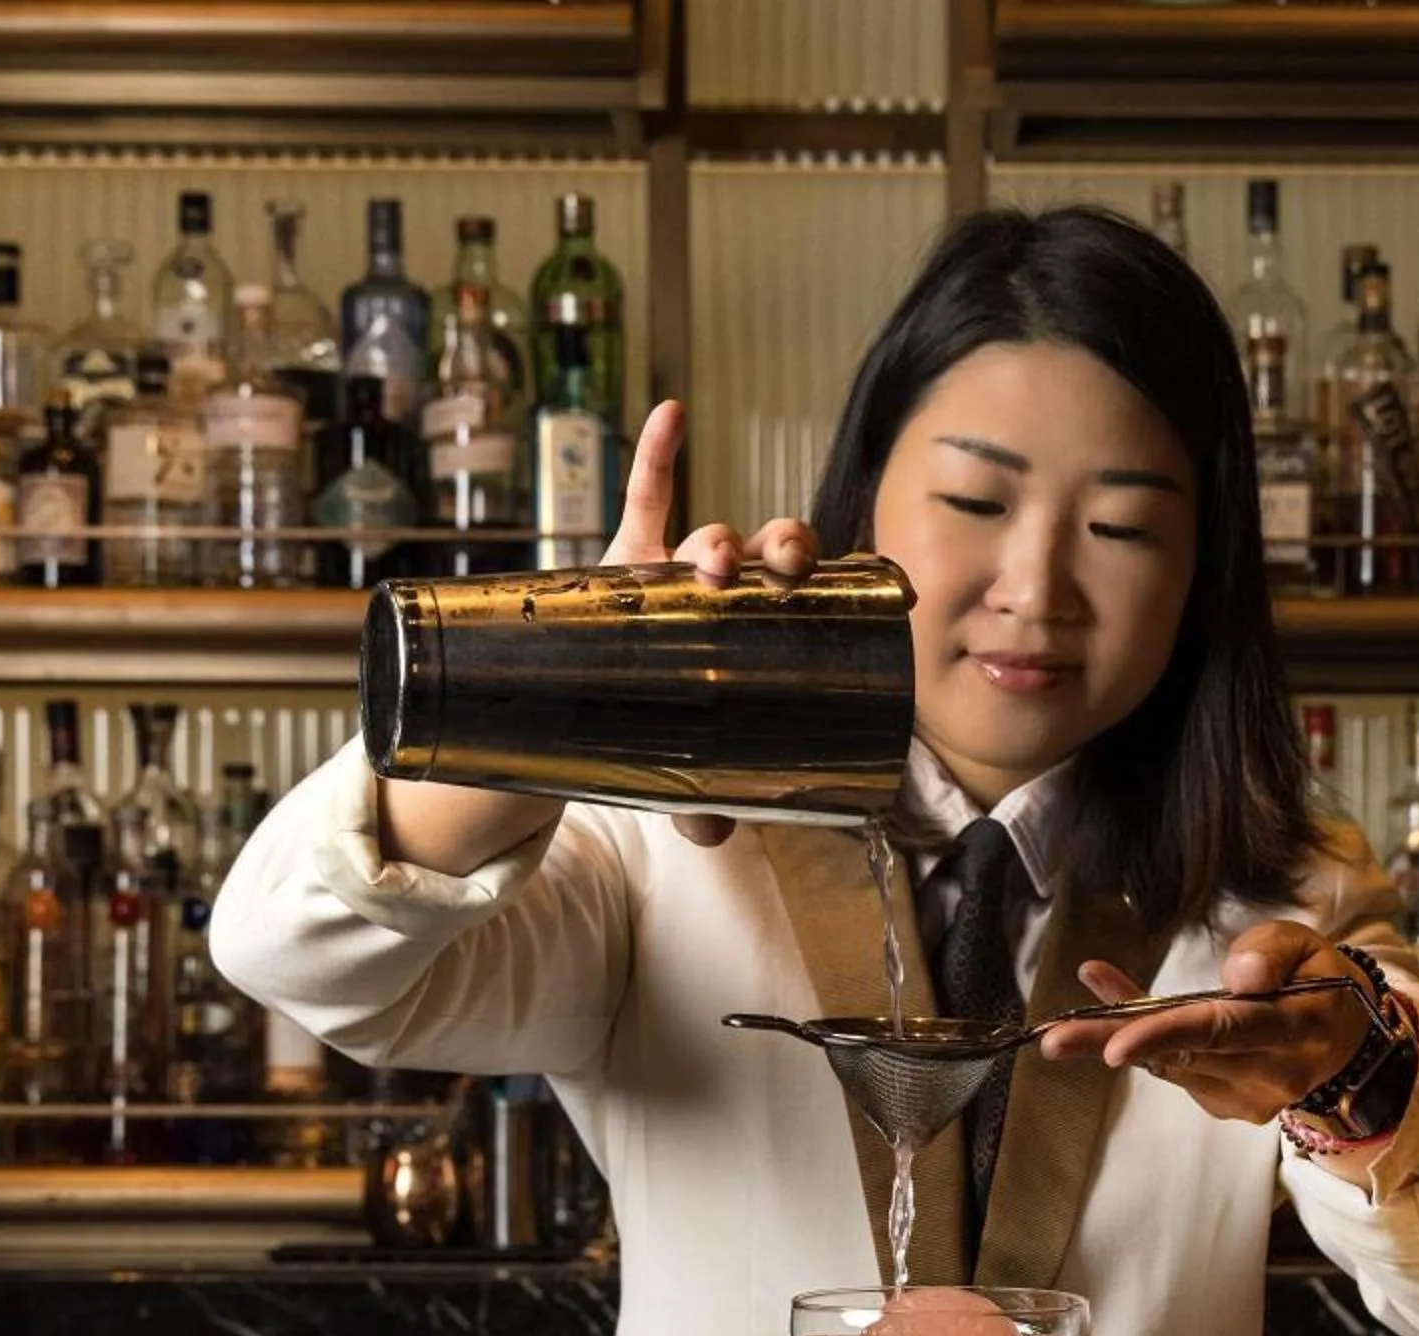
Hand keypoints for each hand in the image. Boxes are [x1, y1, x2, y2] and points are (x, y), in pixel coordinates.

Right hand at [604, 400, 823, 849]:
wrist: (585, 705)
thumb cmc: (659, 723)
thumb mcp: (682, 771)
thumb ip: (700, 803)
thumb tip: (716, 836)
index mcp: (759, 628)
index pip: (804, 592)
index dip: (824, 577)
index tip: (833, 582)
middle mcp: (729, 589)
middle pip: (771, 552)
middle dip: (785, 547)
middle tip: (786, 570)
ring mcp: (676, 567)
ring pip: (708, 533)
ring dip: (720, 534)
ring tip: (714, 558)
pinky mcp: (624, 557)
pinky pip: (643, 494)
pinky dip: (657, 453)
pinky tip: (673, 414)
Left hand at [1037, 922, 1383, 1124]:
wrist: (1345, 1044)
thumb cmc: (1319, 981)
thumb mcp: (1307, 946)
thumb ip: (1271, 952)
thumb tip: (1238, 977)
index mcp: (1292, 1027)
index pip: (1224, 1031)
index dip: (1167, 1036)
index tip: (1116, 1045)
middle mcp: (1268, 1073)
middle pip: (1179, 1054)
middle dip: (1111, 1043)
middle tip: (1051, 1041)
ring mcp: (1244, 1098)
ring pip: (1167, 1064)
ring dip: (1115, 1039)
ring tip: (1064, 1027)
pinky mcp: (1224, 1107)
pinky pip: (1171, 1070)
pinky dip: (1141, 1045)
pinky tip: (1117, 1023)